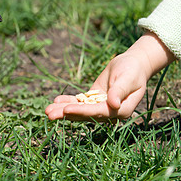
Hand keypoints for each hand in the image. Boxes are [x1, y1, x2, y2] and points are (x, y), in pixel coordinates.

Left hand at [45, 32, 174, 121]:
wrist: (133, 64)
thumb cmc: (132, 70)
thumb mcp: (127, 78)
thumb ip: (119, 91)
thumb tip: (113, 105)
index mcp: (121, 110)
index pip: (97, 112)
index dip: (81, 112)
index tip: (66, 109)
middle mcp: (109, 113)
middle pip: (85, 115)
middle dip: (67, 114)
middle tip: (49, 115)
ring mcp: (100, 107)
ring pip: (79, 110)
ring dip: (63, 110)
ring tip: (47, 111)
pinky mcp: (94, 100)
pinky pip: (79, 102)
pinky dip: (67, 101)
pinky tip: (55, 100)